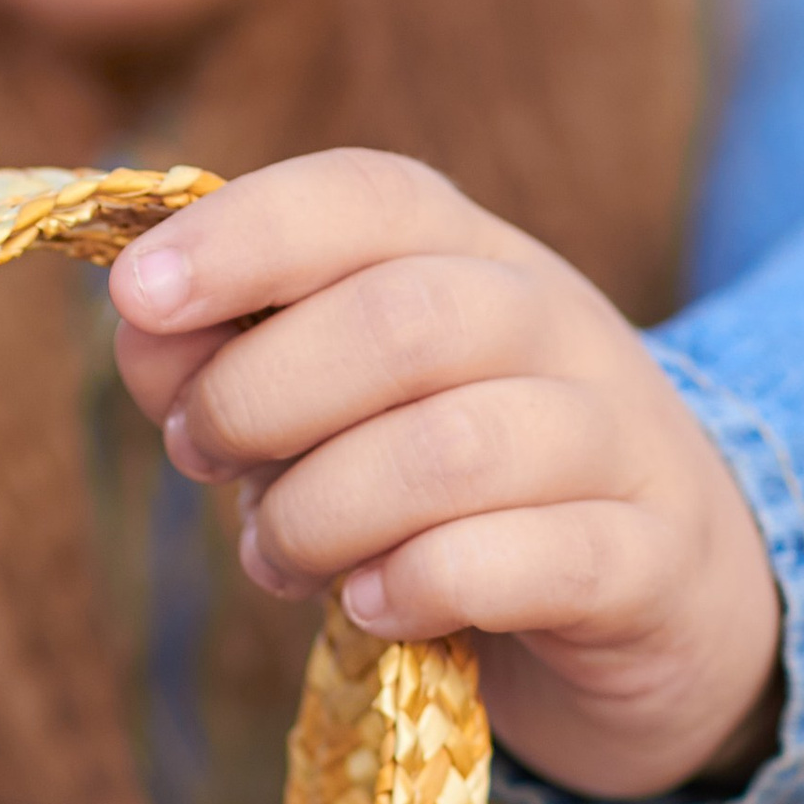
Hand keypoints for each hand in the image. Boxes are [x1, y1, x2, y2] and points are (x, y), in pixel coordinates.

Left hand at [109, 151, 780, 802]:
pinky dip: (423, 586)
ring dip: (323, 513)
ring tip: (279, 558)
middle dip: (260, 397)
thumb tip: (143, 332)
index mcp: (470, 256)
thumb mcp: (342, 411)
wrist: (666, 599)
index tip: (137, 295)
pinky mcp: (651, 562)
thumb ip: (236, 363)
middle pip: (402, 320)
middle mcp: (556, 323)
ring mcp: (618, 440)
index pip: (366, 196)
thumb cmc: (456, 495)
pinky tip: (374, 606)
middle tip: (203, 459)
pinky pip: (535, 563)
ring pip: (455, 451)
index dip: (243, 234)